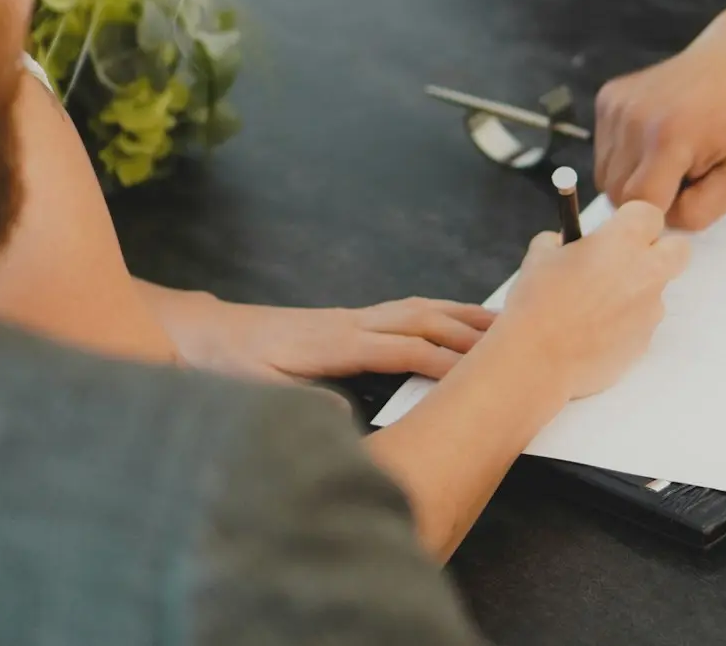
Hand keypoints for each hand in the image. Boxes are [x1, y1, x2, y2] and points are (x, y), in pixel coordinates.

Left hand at [154, 291, 496, 382]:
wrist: (210, 333)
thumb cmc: (232, 363)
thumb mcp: (256, 390)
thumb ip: (297, 402)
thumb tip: (340, 417)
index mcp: (334, 342)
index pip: (402, 347)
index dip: (443, 359)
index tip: (479, 371)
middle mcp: (350, 322)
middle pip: (421, 318)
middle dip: (468, 330)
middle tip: (515, 340)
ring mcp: (353, 317)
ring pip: (418, 308)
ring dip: (461, 314)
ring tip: (504, 323)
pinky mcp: (351, 320)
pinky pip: (406, 311)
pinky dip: (440, 311)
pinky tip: (457, 319)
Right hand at [488, 201, 690, 399]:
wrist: (538, 361)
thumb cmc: (537, 303)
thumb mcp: (539, 256)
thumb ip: (561, 242)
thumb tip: (566, 245)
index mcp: (622, 241)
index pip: (650, 214)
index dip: (632, 221)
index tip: (614, 230)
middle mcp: (646, 272)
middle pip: (679, 249)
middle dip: (660, 250)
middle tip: (626, 260)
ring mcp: (650, 310)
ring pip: (657, 290)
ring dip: (636, 291)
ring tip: (594, 307)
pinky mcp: (645, 341)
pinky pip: (642, 323)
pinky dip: (625, 324)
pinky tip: (593, 332)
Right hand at [595, 0, 725, 229]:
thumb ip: (700, 212)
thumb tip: (657, 225)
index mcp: (670, 139)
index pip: (638, 206)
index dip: (659, 216)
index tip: (683, 203)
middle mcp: (634, 118)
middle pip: (616, 193)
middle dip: (646, 199)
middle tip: (681, 179)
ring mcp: (616, 104)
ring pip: (604, 175)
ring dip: (632, 178)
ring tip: (669, 158)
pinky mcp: (608, 97)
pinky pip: (603, 149)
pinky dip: (625, 155)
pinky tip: (655, 138)